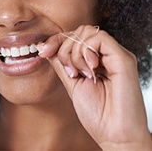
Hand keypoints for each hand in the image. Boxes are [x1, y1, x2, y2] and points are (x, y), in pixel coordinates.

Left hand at [38, 25, 151, 149]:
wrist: (113, 135)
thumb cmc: (96, 113)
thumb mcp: (71, 83)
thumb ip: (62, 63)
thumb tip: (47, 47)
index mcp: (95, 59)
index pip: (75, 36)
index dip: (56, 40)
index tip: (43, 50)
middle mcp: (106, 54)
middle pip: (80, 31)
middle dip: (65, 47)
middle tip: (69, 70)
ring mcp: (115, 55)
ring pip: (87, 32)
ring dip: (75, 52)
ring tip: (80, 73)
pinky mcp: (123, 58)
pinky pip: (99, 38)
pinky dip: (86, 51)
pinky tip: (89, 69)